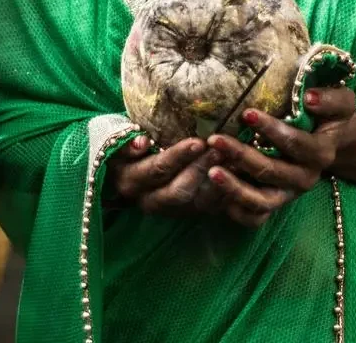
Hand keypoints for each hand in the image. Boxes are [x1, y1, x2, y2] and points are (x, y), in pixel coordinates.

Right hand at [109, 136, 225, 215]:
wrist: (128, 174)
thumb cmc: (125, 150)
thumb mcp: (116, 143)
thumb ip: (126, 144)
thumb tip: (142, 143)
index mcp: (131, 181)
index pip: (158, 170)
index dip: (178, 156)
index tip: (198, 142)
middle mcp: (150, 201)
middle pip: (180, 190)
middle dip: (201, 169)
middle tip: (219, 150)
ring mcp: (170, 210)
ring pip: (198, 201)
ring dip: (217, 182)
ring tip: (233, 159)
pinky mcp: (188, 213)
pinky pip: (211, 207)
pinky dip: (226, 192)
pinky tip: (238, 173)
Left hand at [205, 86, 355, 226]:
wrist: (333, 141)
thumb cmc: (330, 115)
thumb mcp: (341, 102)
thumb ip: (330, 99)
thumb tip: (309, 97)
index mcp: (321, 153)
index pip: (295, 143)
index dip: (271, 129)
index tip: (247, 113)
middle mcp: (305, 178)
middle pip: (271, 172)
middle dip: (242, 155)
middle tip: (215, 140)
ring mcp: (289, 194)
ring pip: (261, 201)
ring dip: (234, 188)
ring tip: (211, 172)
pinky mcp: (276, 204)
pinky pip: (256, 218)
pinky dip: (237, 211)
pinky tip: (218, 194)